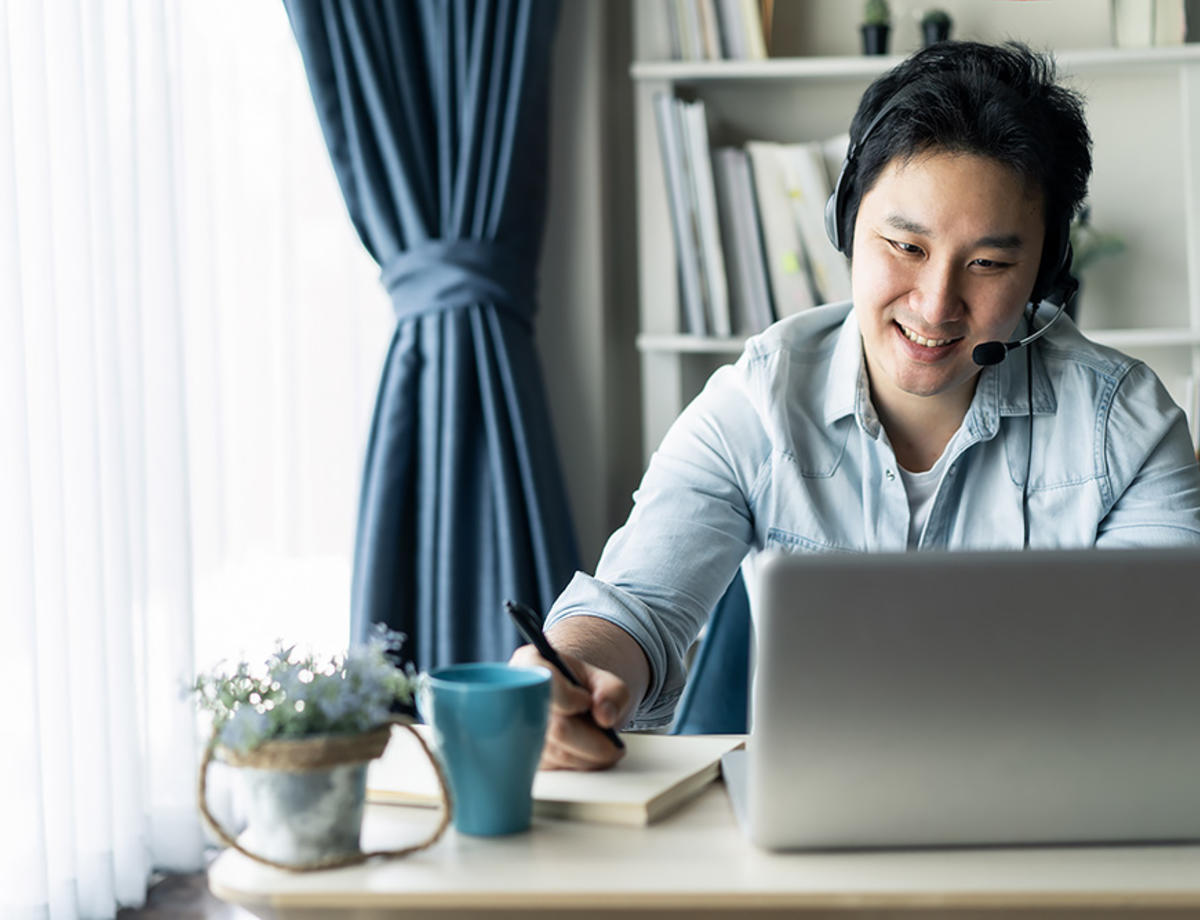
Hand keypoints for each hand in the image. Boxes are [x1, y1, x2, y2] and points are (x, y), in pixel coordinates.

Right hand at [509, 643, 630, 770]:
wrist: (571, 700)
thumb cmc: (582, 686)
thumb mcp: (604, 679)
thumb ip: (613, 692)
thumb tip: (605, 716)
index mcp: (531, 664)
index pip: (544, 685)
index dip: (571, 699)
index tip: (587, 701)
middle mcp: (517, 697)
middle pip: (555, 728)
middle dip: (594, 740)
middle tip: (615, 742)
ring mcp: (518, 729)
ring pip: (559, 754)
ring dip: (591, 755)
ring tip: (606, 746)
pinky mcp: (526, 754)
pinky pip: (558, 767)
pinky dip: (581, 764)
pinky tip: (589, 753)